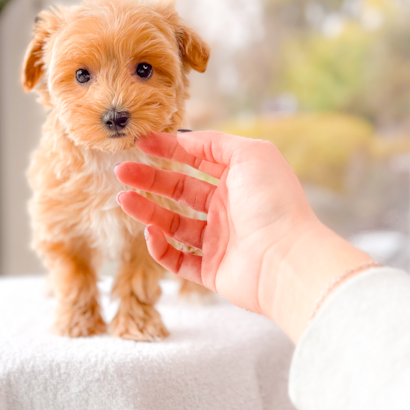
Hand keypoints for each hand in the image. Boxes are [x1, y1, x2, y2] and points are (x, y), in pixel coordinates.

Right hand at [114, 131, 369, 340]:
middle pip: (180, 190)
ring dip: (147, 210)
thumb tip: (184, 138)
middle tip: (122, 172)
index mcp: (239, 180)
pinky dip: (160, 247)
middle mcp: (228, 208)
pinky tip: (150, 231)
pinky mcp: (212, 270)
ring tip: (124, 199)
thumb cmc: (274, 202)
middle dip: (150, 179)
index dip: (169, 150)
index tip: (141, 144)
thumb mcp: (250, 154)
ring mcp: (220, 240)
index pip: (197, 160)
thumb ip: (214, 142)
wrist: (287, 260)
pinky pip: (178, 259)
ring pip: (173, 224)